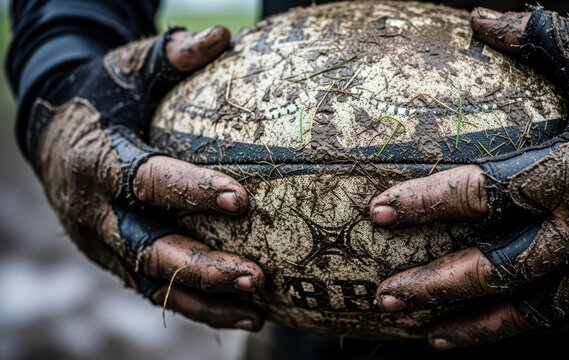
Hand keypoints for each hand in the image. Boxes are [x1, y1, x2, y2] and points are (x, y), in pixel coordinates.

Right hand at [33, 27, 265, 330]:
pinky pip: (153, 289)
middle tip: (255, 276)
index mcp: (98, 161)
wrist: (53, 132)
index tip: (240, 198)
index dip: (190, 191)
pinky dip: (193, 305)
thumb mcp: (128, 69)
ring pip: (152, 282)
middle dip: (202, 265)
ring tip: (257, 309)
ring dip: (204, 300)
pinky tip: (238, 314)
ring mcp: (100, 242)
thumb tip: (221, 37)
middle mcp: (95, 211)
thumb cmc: (102, 96)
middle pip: (148, 249)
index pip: (145, 181)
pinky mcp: (111, 258)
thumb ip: (170, 55)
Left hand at [369, 7, 568, 348]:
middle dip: (433, 286)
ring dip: (473, 327)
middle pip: (494, 268)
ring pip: (530, 313)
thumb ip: (541, 39)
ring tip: (427, 333)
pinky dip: (525, 331)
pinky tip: (494, 332)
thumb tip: (478, 17)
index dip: (424, 204)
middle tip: (385, 296)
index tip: (379, 212)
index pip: (481, 194)